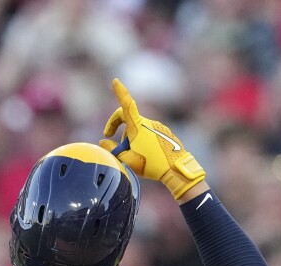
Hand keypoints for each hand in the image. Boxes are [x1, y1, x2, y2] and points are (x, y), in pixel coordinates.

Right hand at [100, 78, 205, 199]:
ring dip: (132, 140)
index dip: (120, 92)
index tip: (115, 81)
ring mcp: (157, 127)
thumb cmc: (152, 165)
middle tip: (118, 149)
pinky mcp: (163, 132)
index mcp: (138, 128)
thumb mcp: (128, 160)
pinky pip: (149, 133)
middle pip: (127, 121)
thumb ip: (113, 150)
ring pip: (138, 129)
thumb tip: (103, 142)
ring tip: (138, 157)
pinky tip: (149, 156)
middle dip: (120, 132)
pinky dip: (143, 142)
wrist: (177, 169)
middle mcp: (148, 123)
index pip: (126, 105)